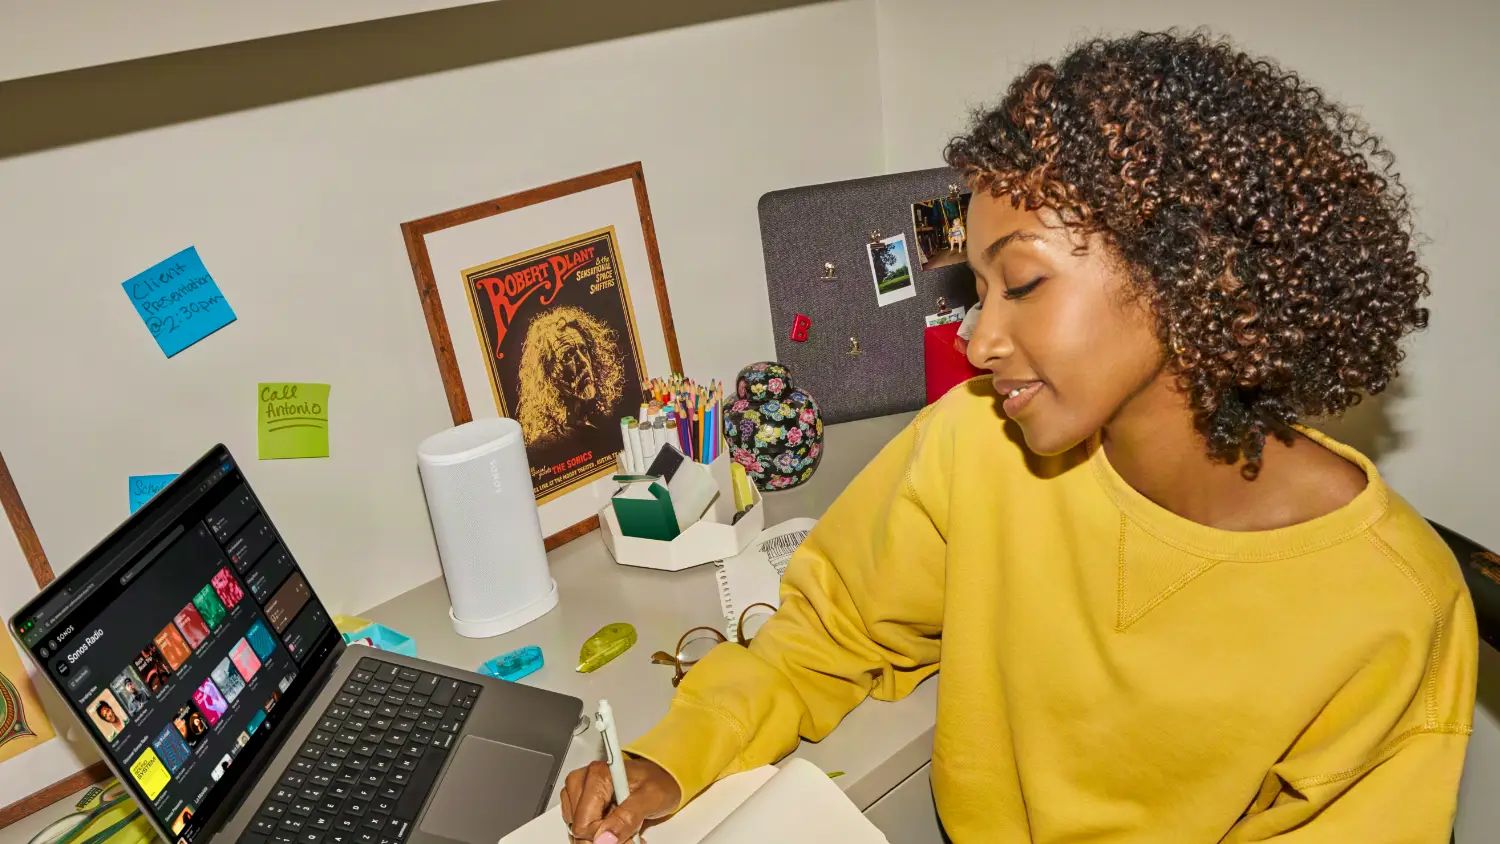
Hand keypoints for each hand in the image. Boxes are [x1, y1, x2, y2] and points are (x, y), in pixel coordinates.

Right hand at [560, 757, 680, 842]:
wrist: (661, 777)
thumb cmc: (658, 781)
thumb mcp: (651, 798)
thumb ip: (628, 817)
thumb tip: (605, 838)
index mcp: (597, 775)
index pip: (584, 824)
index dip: (605, 836)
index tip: (627, 837)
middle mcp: (581, 781)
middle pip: (579, 829)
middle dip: (605, 838)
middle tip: (629, 835)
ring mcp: (577, 792)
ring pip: (579, 831)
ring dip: (602, 837)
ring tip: (625, 828)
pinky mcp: (578, 803)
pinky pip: (581, 829)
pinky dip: (598, 833)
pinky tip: (616, 827)